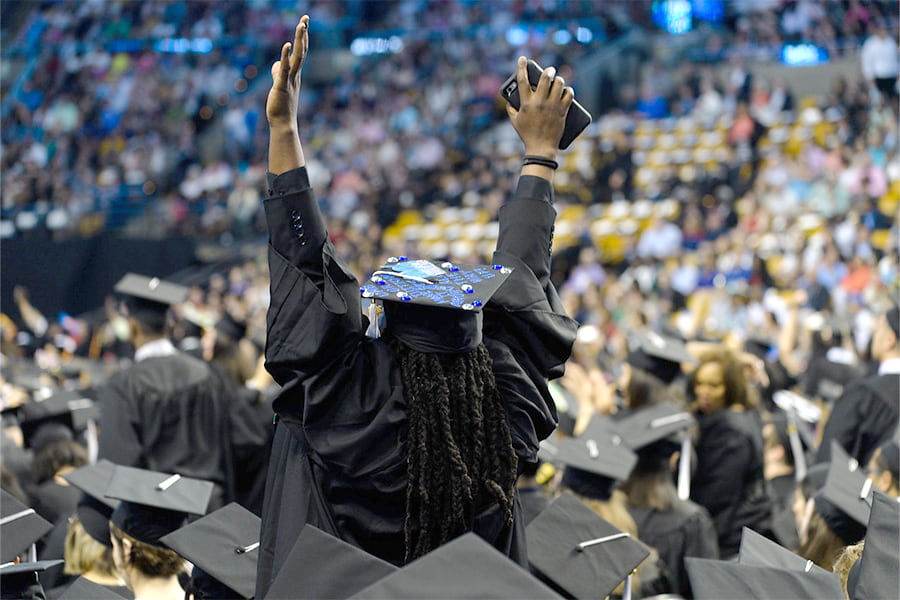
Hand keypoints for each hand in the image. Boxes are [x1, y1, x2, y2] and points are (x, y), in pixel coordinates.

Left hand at [266, 15, 308, 129]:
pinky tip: (286, 45)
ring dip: (299, 41)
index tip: (304, 23)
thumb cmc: (281, 107)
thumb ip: (278, 73)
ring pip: (297, 57)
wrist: (283, 124)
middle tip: (305, 17)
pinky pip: (284, 69)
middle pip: (301, 50)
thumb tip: (276, 65)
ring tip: (301, 26)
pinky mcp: (282, 86)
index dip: (302, 37)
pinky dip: (286, 57)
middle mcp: (296, 75)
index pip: (300, 52)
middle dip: (303, 34)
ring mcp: (290, 80)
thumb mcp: (279, 86)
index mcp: (295, 74)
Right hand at [506, 56, 572, 157]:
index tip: (522, 59)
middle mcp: (540, 102)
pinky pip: (568, 95)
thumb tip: (509, 101)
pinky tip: (567, 90)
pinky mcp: (562, 111)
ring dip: (559, 80)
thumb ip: (511, 109)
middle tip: (549, 70)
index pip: (522, 80)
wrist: (541, 148)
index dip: (521, 67)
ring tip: (558, 81)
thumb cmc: (527, 135)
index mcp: (526, 103)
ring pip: (559, 84)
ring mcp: (552, 106)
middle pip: (545, 78)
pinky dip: (568, 91)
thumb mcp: (515, 122)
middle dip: (548, 70)